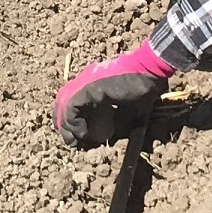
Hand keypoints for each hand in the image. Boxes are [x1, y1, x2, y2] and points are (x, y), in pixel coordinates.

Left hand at [53, 41, 173, 146]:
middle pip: (61, 105)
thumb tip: (109, 138)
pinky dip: (75, 124)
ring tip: (80, 140)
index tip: (82, 138)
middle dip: (66, 126)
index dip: (72, 122)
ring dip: (69, 127)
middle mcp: (84, 81)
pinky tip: (85, 133)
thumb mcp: (128, 108)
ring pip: (63, 107)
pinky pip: (72, 108)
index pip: (71, 103)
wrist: (150, 70)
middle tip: (77, 142)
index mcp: (92, 83)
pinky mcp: (89, 88)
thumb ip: (116, 120)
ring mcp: (84, 83)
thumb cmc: (144, 86)